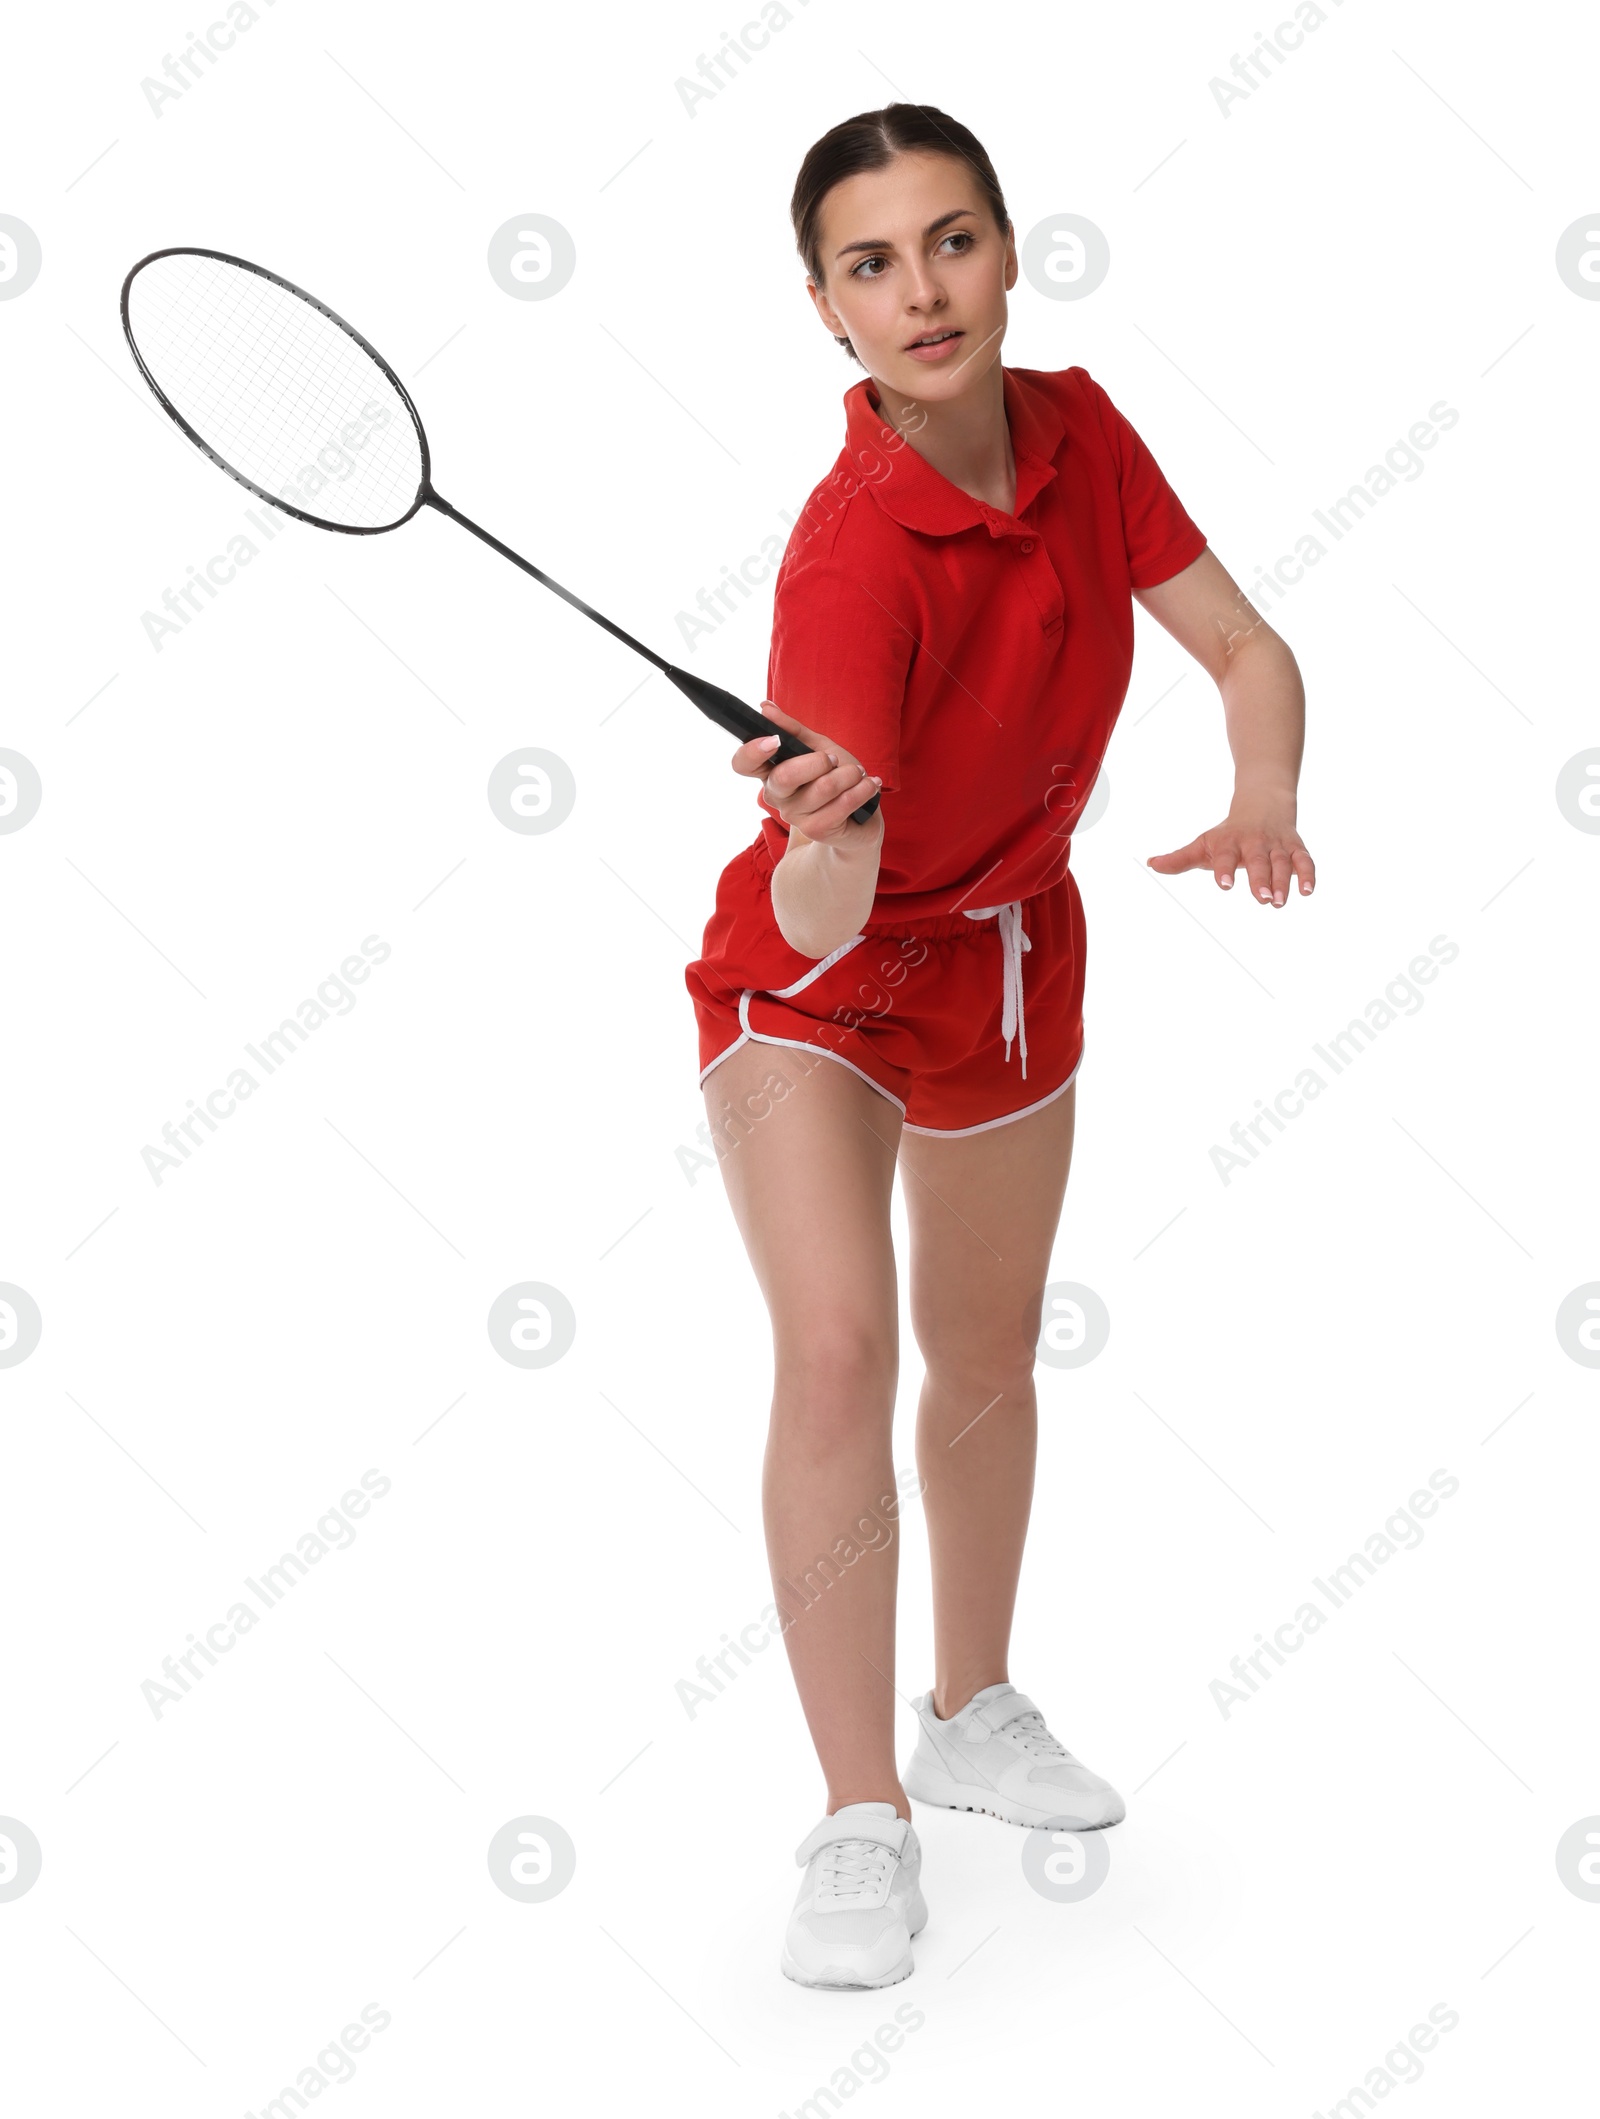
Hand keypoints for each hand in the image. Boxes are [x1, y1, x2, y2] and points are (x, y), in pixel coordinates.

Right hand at [731, 701, 882, 846]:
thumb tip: (766, 708)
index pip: (743, 764)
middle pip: (785, 776)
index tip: (774, 740)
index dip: (752, 751)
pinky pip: (842, 804)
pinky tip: (868, 786)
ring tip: (858, 773)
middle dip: (819, 761)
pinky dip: (862, 790)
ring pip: (823, 787)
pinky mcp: (817, 830)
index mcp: (771, 772)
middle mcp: (777, 796)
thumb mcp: (818, 747)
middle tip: (836, 760)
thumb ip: (793, 730)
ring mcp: (795, 816)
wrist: (859, 819)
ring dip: (849, 774)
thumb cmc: (836, 778)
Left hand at [1147, 792, 1314, 905]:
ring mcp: (1276, 846)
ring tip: (1279, 901)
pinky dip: (1308, 875)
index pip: (1226, 856)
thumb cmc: (1228, 833)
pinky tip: (1307, 891)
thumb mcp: (1203, 844)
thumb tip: (1151, 865)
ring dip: (1283, 882)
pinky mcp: (1296, 848)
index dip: (1225, 869)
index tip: (1223, 885)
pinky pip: (1304, 861)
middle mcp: (1254, 843)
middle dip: (1260, 879)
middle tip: (1261, 899)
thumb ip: (1179, 858)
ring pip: (1282, 863)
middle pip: (1258, 861)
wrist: (1262, 803)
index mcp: (1230, 843)